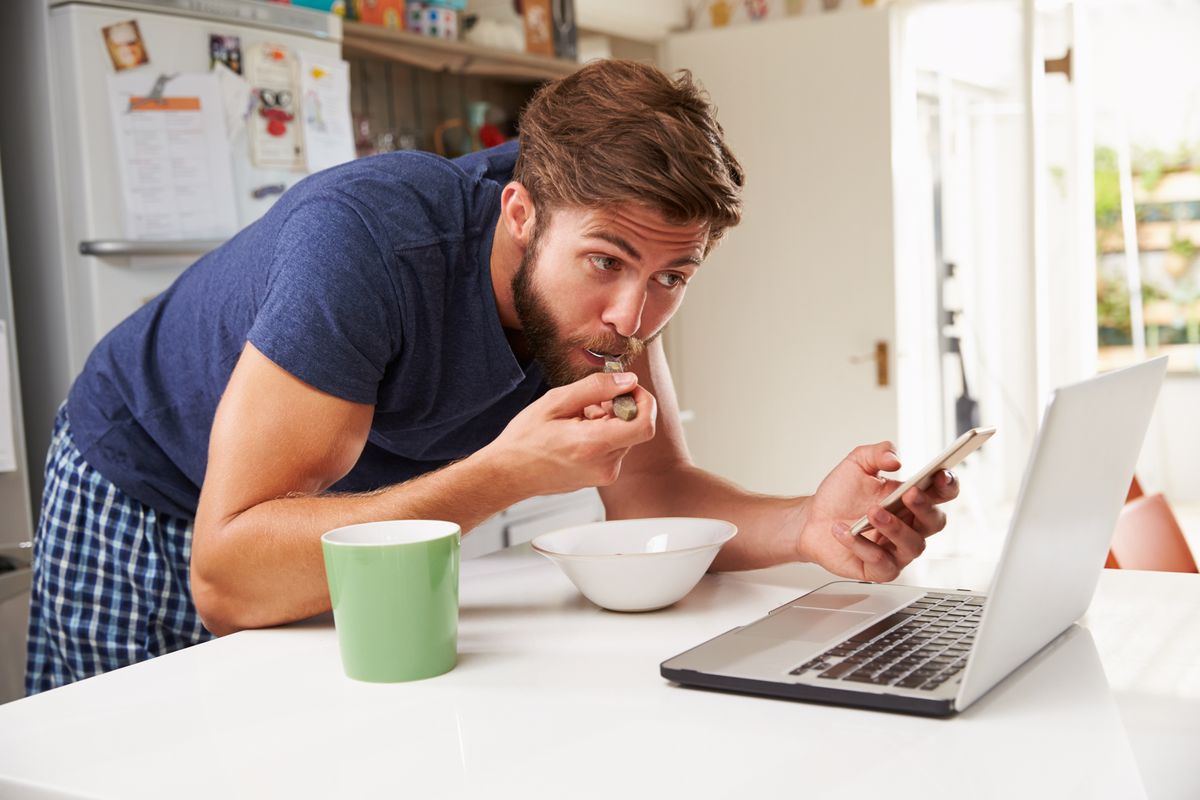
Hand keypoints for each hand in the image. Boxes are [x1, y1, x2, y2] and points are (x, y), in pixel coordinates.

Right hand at [480, 371, 656, 495]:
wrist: (508, 474)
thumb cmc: (525, 439)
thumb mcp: (556, 401)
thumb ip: (596, 388)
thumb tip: (628, 380)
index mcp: (594, 444)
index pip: (645, 423)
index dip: (643, 400)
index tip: (626, 388)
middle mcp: (605, 464)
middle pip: (634, 426)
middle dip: (617, 407)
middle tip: (586, 404)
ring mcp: (604, 474)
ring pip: (624, 436)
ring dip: (608, 421)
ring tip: (576, 420)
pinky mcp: (601, 477)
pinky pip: (614, 448)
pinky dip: (602, 434)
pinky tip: (576, 433)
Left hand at [793, 442, 959, 581]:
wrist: (813, 518)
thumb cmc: (841, 494)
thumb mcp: (857, 464)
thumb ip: (877, 453)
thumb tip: (895, 459)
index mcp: (912, 499)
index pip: (943, 493)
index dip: (948, 485)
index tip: (940, 474)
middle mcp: (911, 526)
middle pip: (935, 521)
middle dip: (925, 507)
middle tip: (908, 494)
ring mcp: (897, 550)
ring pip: (913, 545)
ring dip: (894, 528)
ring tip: (872, 512)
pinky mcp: (880, 569)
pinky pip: (881, 563)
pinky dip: (862, 546)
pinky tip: (846, 531)